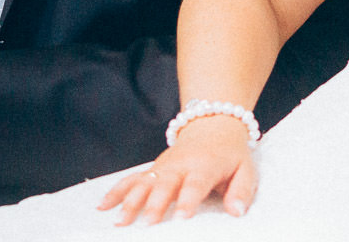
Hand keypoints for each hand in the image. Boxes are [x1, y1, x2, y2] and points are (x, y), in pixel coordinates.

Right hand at [98, 115, 256, 224]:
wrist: (212, 125)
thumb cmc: (230, 154)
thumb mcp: (245, 169)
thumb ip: (242, 192)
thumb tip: (236, 213)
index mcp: (204, 166)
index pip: (195, 184)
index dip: (187, 200)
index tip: (181, 218)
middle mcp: (180, 165)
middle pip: (165, 184)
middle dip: (155, 204)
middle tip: (147, 224)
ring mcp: (163, 166)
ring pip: (143, 182)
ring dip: (130, 201)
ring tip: (120, 221)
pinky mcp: (152, 168)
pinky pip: (131, 179)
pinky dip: (116, 191)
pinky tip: (103, 206)